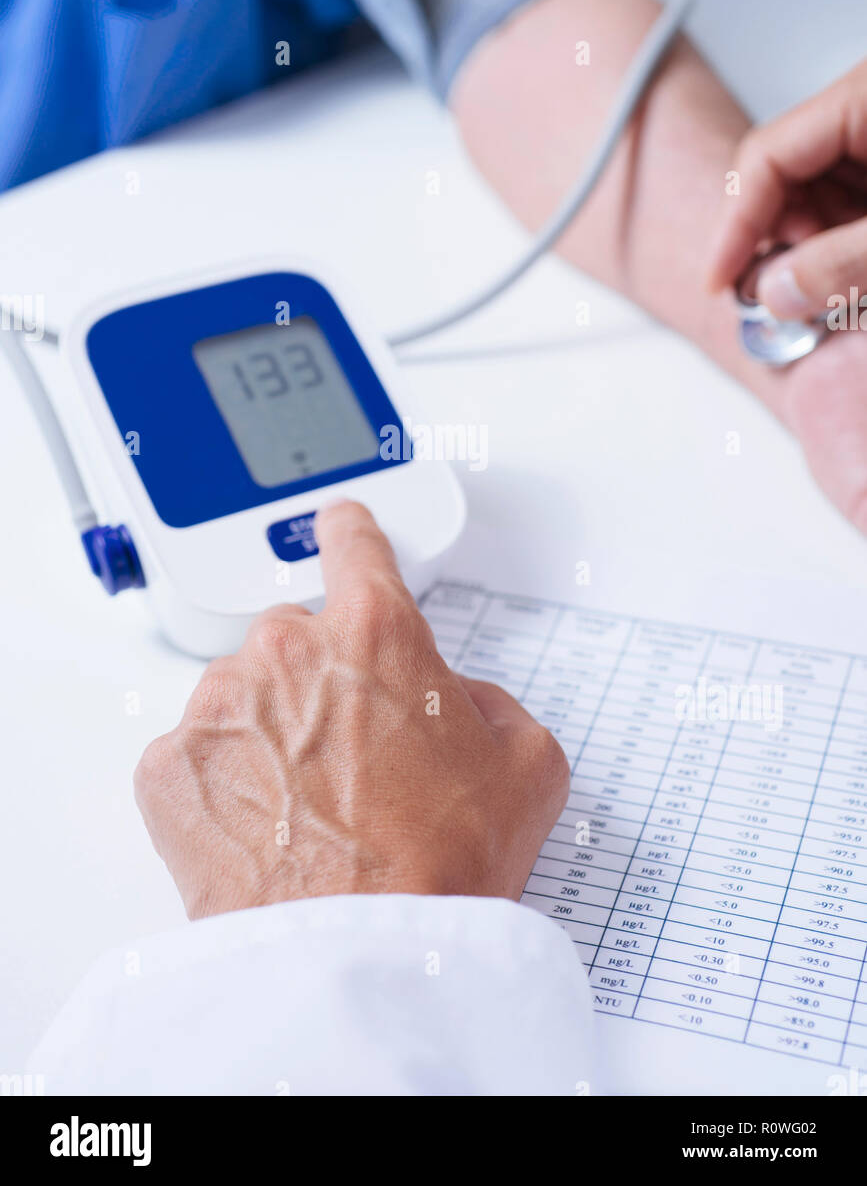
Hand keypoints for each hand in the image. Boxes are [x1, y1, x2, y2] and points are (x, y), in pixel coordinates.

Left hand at [134, 501, 567, 918]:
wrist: (361, 953)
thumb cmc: (439, 862)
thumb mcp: (528, 768)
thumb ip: (494, 705)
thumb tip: (462, 703)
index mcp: (375, 632)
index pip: (355, 546)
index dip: (351, 535)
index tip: (340, 528)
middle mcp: (287, 649)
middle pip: (296, 638)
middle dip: (320, 682)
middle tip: (353, 758)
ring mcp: (218, 706)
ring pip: (242, 697)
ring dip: (268, 734)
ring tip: (312, 809)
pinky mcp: (168, 768)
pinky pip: (196, 757)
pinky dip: (222, 786)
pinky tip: (266, 831)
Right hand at [707, 59, 866, 318]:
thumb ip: (844, 262)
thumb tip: (777, 293)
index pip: (765, 156)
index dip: (736, 227)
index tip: (720, 281)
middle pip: (785, 178)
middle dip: (783, 245)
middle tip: (791, 299)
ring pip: (818, 199)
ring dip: (817, 253)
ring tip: (842, 291)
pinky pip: (850, 207)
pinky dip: (845, 249)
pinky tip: (858, 277)